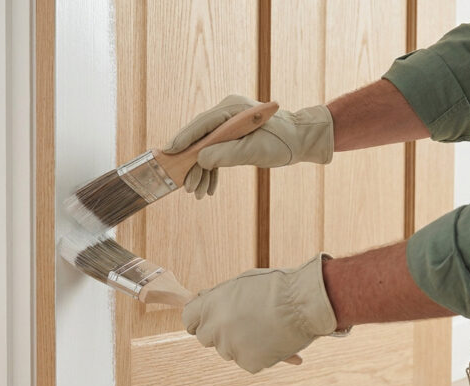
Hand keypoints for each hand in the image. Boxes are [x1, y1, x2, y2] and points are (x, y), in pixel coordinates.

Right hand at [164, 95, 334, 198]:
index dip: (183, 139)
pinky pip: (216, 152)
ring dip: (202, 171)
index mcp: (231, 109)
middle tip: (186, 186)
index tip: (168, 153)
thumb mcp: (254, 151)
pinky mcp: (232, 136)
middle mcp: (226, 113)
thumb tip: (199, 159)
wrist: (301, 140)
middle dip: (193, 164)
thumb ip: (225, 154)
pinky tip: (209, 188)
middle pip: (199, 138)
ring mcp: (228, 124)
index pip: (201, 124)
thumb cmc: (282, 142)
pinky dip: (212, 170)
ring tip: (198, 193)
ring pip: (206, 148)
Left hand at [182, 254, 340, 373]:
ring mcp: (231, 347)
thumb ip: (219, 298)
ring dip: (240, 343)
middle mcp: (216, 327)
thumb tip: (204, 303)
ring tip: (264, 327)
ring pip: (228, 351)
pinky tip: (273, 340)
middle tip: (240, 324)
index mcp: (210, 305)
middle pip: (206, 338)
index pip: (188, 319)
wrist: (305, 303)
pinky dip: (258, 355)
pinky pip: (247, 361)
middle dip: (219, 332)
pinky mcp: (249, 363)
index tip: (208, 321)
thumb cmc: (277, 287)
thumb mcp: (241, 284)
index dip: (199, 319)